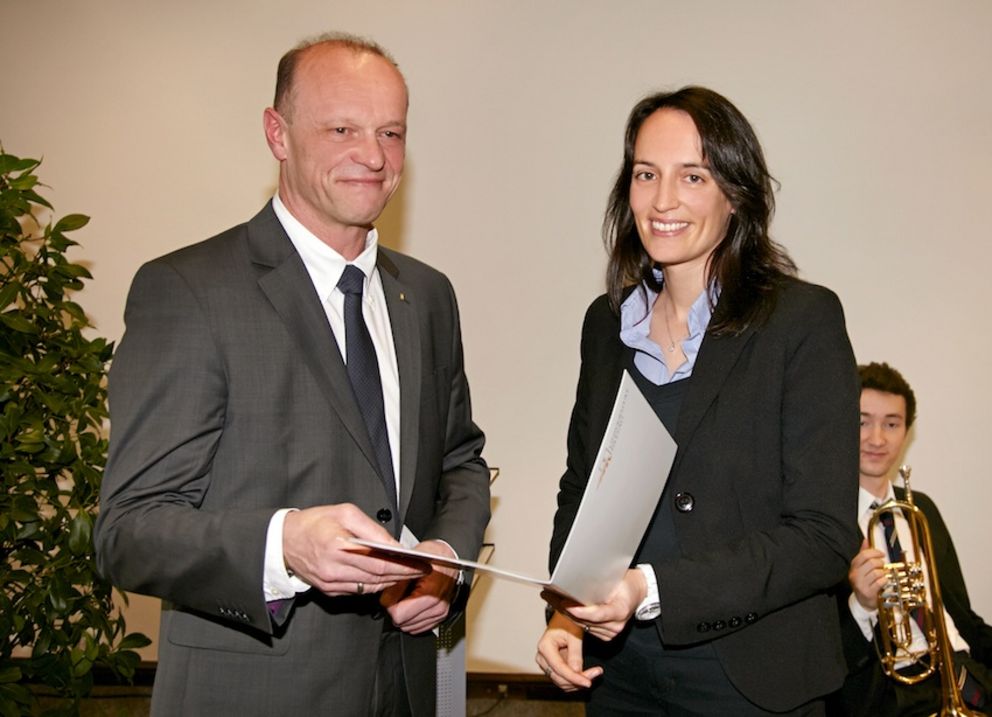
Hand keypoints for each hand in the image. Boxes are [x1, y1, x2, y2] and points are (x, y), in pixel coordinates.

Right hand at [282, 503, 426, 596]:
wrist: (283, 541)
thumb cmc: (314, 522)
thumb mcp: (345, 513)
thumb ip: (371, 529)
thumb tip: (394, 545)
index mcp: (337, 546)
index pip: (379, 562)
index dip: (403, 565)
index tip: (420, 564)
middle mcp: (333, 569)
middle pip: (377, 577)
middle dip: (402, 574)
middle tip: (421, 570)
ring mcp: (331, 583)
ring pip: (370, 587)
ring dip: (391, 582)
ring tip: (408, 573)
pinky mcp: (329, 591)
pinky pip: (359, 591)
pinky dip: (375, 585)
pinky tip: (387, 577)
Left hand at [380, 540, 458, 633]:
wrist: (449, 559)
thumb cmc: (432, 557)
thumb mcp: (410, 563)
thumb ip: (396, 583)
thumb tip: (385, 601)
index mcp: (432, 591)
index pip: (400, 614)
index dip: (391, 604)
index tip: (392, 593)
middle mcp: (439, 605)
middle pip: (403, 622)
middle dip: (397, 610)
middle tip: (401, 594)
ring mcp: (441, 612)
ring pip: (410, 627)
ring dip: (405, 614)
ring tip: (409, 597)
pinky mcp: (441, 617)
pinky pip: (419, 627)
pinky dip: (413, 618)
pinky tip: (415, 603)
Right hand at [535, 610, 602, 690]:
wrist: (563, 620)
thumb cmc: (567, 623)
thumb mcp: (574, 634)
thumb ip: (575, 653)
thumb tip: (577, 671)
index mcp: (545, 647)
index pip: (560, 668)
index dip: (574, 678)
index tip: (588, 682)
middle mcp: (542, 657)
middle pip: (560, 678)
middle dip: (578, 680)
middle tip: (596, 674)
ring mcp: (545, 663)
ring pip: (562, 681)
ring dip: (578, 682)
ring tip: (594, 673)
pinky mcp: (552, 667)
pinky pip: (563, 679)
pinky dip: (575, 680)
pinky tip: (587, 674)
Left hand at [550, 568, 645, 640]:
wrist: (637, 592)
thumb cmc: (627, 583)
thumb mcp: (617, 577)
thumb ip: (601, 583)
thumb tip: (578, 580)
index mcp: (620, 610)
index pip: (597, 614)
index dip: (580, 611)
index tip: (566, 604)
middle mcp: (616, 625)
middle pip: (584, 620)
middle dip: (564, 608)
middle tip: (548, 595)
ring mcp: (610, 632)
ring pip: (581, 625)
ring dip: (564, 612)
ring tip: (550, 597)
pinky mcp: (605, 635)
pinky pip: (584, 628)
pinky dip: (572, 618)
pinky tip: (560, 607)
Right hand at [848, 538, 888, 610]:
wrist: (863, 601)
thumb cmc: (864, 582)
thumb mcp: (861, 567)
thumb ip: (863, 553)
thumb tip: (866, 540)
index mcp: (853, 567)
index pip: (864, 555)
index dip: (875, 552)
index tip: (882, 554)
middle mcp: (855, 575)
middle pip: (872, 563)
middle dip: (881, 563)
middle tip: (882, 566)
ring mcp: (860, 584)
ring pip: (877, 572)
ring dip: (883, 573)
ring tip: (882, 576)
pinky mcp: (868, 592)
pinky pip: (881, 582)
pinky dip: (885, 581)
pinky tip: (883, 582)